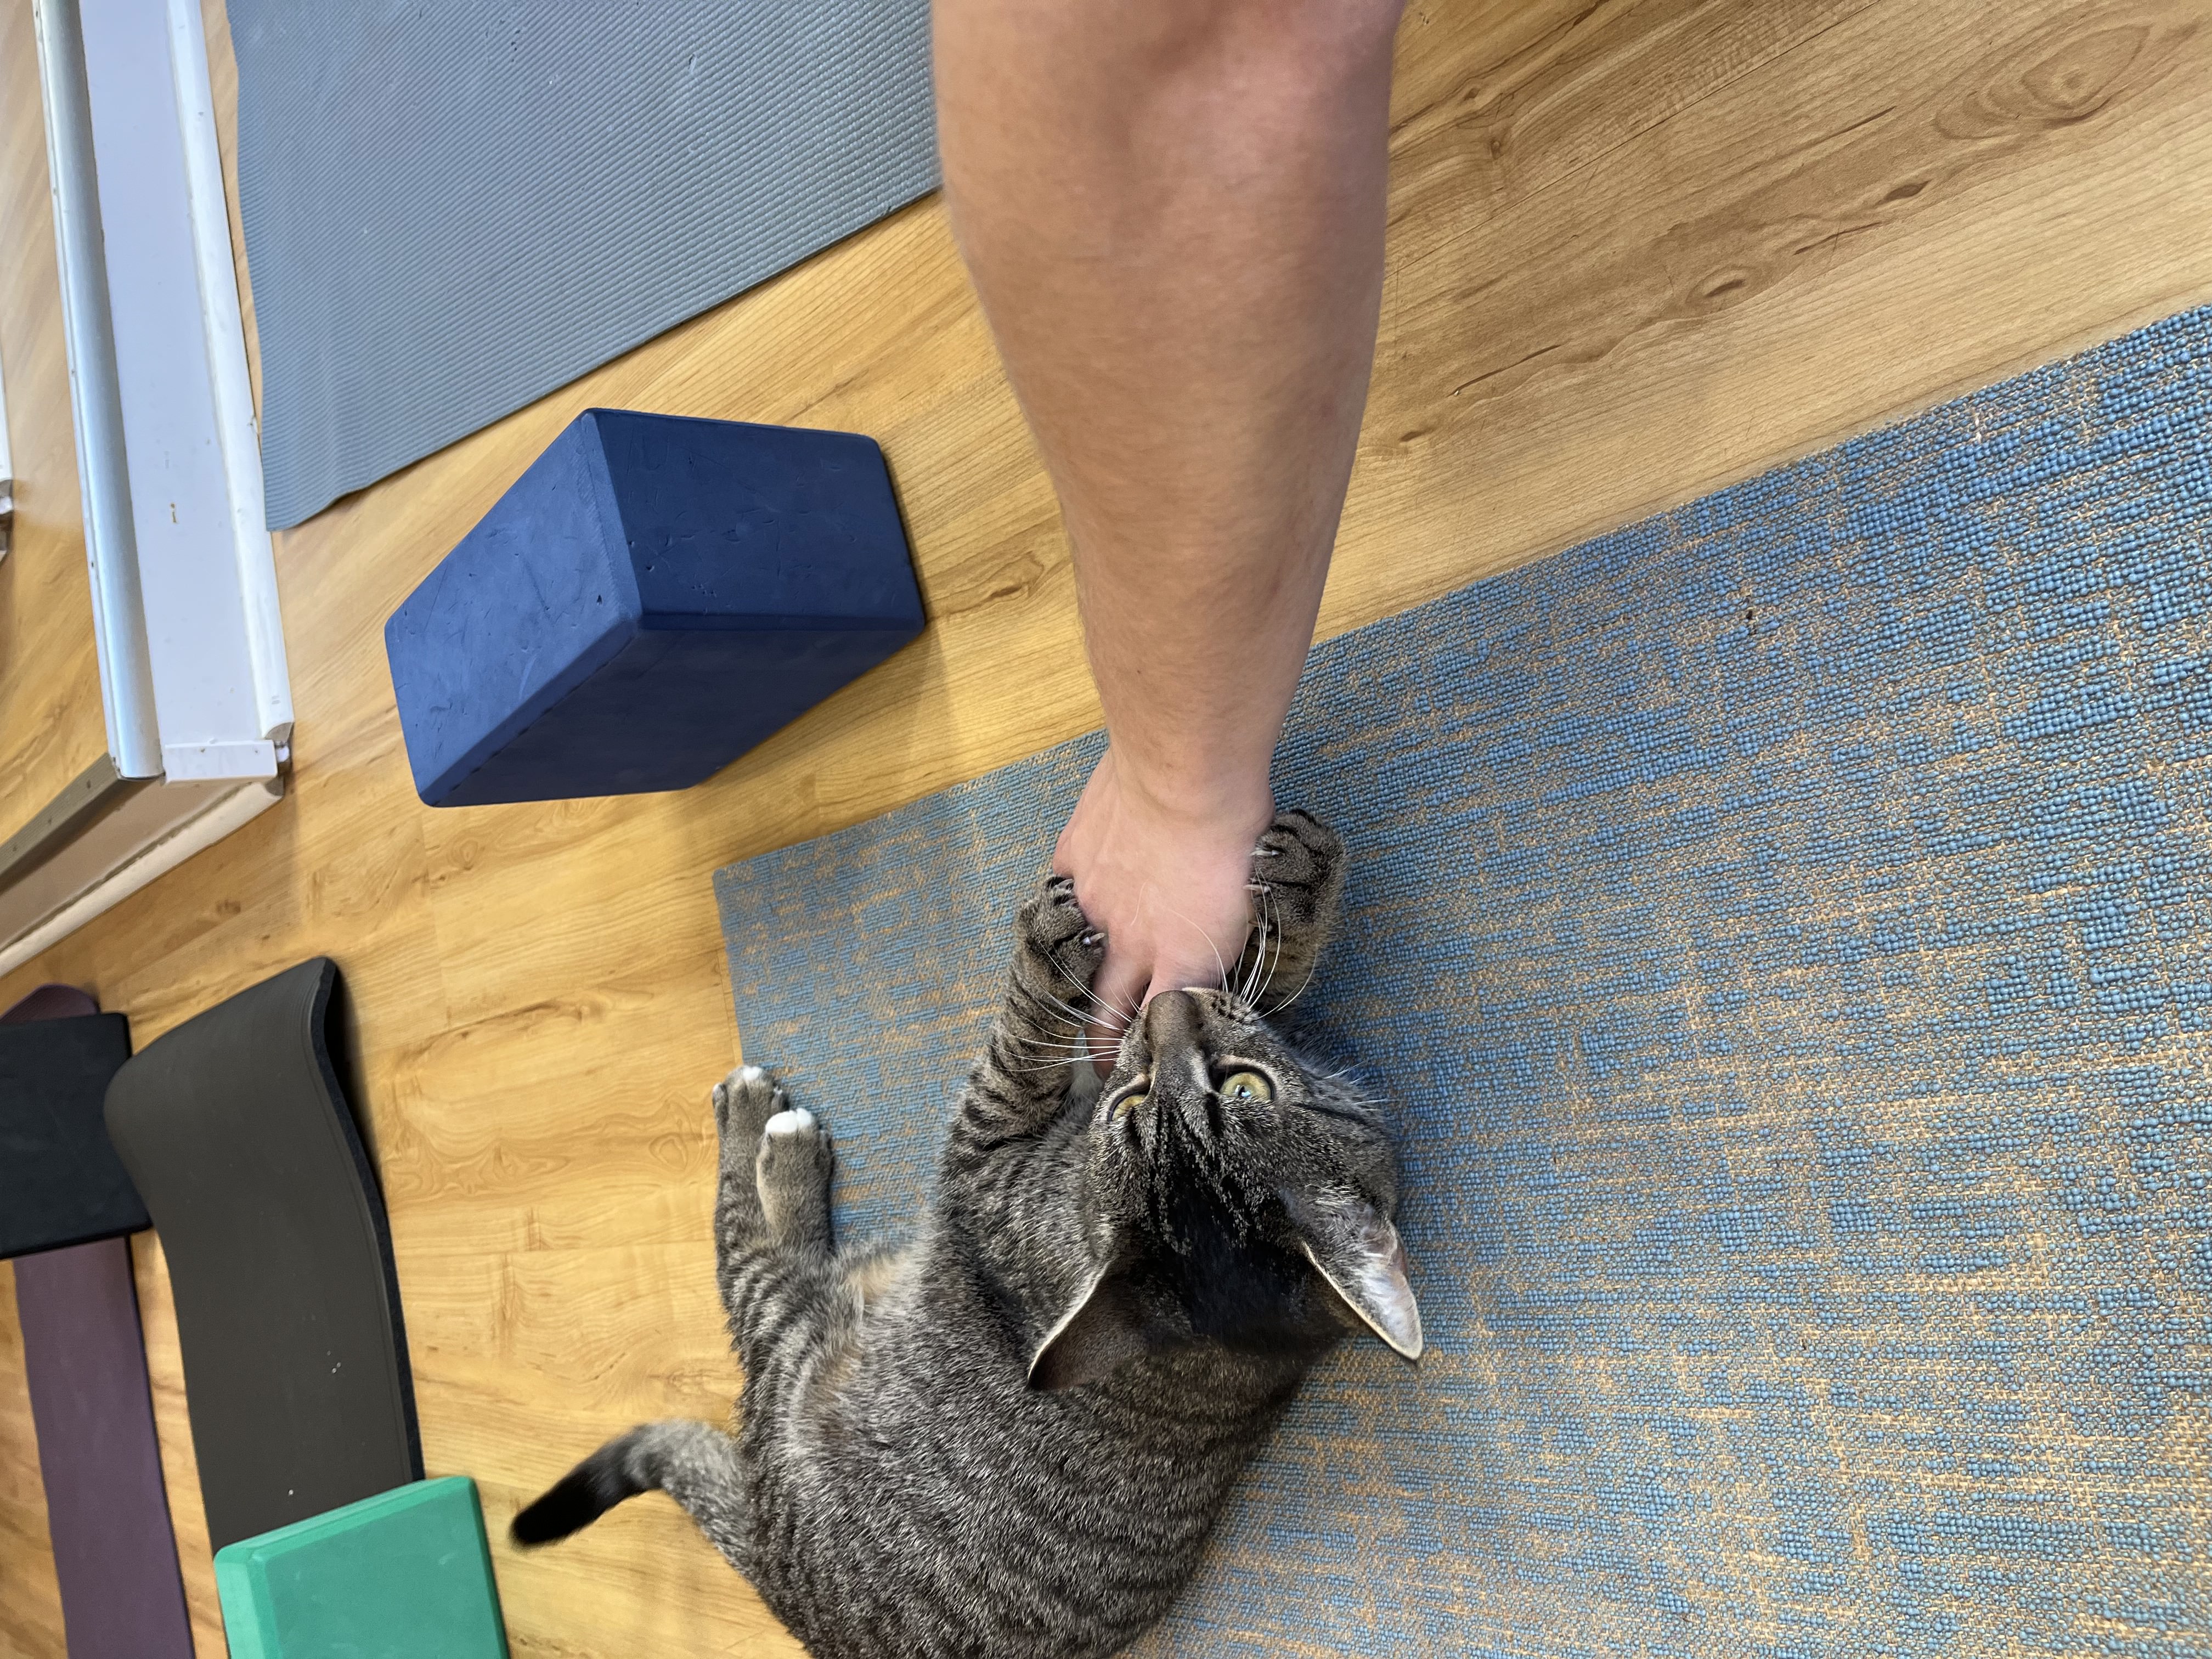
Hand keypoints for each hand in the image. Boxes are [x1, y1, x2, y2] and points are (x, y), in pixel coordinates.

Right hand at [1052, 747, 1273, 1060]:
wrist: (1185, 772)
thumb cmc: (1236, 830)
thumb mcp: (1250, 901)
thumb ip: (1222, 940)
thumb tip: (1212, 960)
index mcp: (1184, 960)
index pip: (1162, 1026)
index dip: (1151, 1052)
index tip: (1148, 1069)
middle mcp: (1132, 944)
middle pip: (1108, 1012)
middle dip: (1103, 1046)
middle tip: (1100, 1066)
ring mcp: (1094, 904)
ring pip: (1077, 959)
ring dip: (1081, 983)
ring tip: (1079, 997)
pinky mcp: (1074, 861)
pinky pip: (1065, 894)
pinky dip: (1071, 904)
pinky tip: (1078, 903)